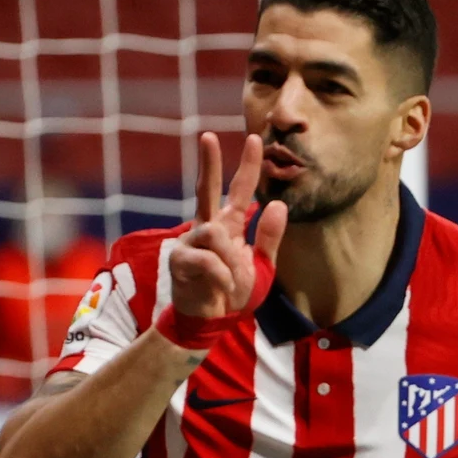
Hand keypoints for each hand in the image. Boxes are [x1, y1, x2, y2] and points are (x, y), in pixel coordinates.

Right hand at [158, 132, 288, 346]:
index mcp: (228, 227)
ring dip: (231, 261)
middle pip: (206, 189)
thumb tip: (277, 204)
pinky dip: (222, 275)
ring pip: (215, 234)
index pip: (239, 192)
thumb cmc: (232, 293)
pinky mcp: (180, 259)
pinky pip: (208, 260)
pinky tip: (222, 287)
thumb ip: (269, 238)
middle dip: (209, 163)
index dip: (247, 167)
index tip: (254, 139)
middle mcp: (207, 228)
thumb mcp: (261, 266)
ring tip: (233, 282)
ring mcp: (190, 242)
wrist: (211, 321)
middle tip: (207, 136)